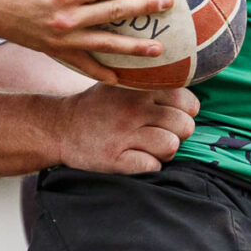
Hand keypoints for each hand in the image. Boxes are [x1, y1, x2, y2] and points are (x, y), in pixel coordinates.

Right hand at [0, 0, 177, 82]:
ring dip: (133, 48)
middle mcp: (68, 18)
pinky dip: (102, 72)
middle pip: (114, 14)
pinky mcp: (56, 52)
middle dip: (143, 9)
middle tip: (168, 5)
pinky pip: (84, 65)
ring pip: (106, 44)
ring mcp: (63, 39)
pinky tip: (121, 78)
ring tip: (158, 49)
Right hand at [50, 84, 195, 173]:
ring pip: (171, 146)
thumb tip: (190, 98)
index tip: (170, 116)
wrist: (60, 127)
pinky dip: (149, 166)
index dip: (184, 113)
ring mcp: (123, 135)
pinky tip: (135, 159)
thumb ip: (153, 84)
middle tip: (160, 134)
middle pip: (185, 126)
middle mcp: (133, 109)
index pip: (188, 103)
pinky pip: (152, 166)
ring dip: (164, 152)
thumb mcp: (123, 83)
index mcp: (140, 89)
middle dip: (178, 134)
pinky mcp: (115, 159)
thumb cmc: (99, 107)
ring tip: (148, 147)